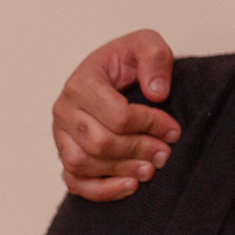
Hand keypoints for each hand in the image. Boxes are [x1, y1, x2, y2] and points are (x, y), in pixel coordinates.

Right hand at [52, 29, 180, 200]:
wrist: (115, 71)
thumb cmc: (129, 60)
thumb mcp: (147, 44)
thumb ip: (155, 57)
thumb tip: (157, 92)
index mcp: (82, 82)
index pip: (117, 114)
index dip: (150, 125)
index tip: (173, 130)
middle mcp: (65, 109)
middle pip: (100, 143)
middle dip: (138, 150)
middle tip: (165, 153)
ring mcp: (61, 134)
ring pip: (83, 164)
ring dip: (121, 171)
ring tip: (151, 170)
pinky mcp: (65, 153)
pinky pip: (74, 180)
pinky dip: (101, 190)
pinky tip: (130, 186)